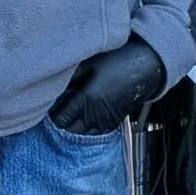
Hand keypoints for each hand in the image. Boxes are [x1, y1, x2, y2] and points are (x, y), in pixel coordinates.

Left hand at [49, 39, 165, 135]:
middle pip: (70, 131)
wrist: (146, 67)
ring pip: (84, 134)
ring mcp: (106, 120)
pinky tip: (86, 117)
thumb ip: (70, 76)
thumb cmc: (118, 60)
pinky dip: (88, 129)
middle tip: (58, 111)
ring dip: (75, 128)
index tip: (49, 106)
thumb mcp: (90, 63)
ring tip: (70, 116)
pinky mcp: (115, 121)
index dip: (52, 115)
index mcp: (86, 100)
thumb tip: (55, 84)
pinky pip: (97, 132)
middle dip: (62, 124)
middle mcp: (95, 115)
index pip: (61, 119)